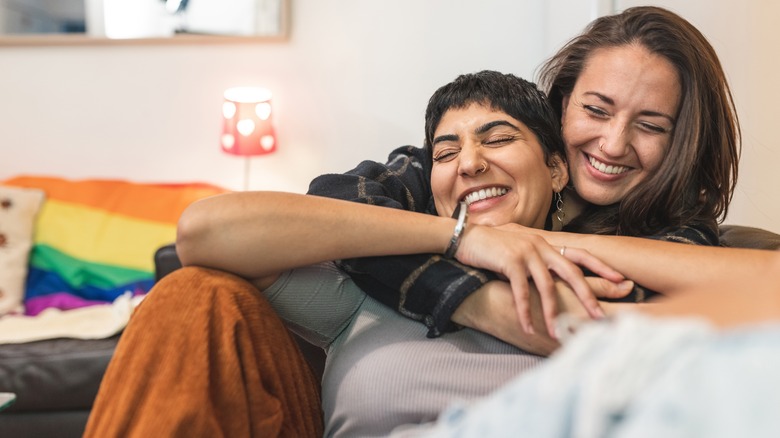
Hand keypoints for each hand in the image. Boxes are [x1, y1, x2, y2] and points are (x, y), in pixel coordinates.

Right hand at [455, 223, 627, 336]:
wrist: (466, 236)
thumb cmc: (494, 248)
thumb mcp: (522, 252)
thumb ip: (539, 263)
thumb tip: (553, 282)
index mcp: (547, 244)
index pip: (581, 255)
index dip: (602, 267)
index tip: (622, 281)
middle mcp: (541, 246)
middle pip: (572, 273)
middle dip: (588, 296)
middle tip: (600, 317)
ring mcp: (526, 253)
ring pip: (547, 286)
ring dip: (552, 312)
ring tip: (557, 333)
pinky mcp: (510, 261)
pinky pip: (522, 291)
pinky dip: (525, 311)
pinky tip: (527, 326)